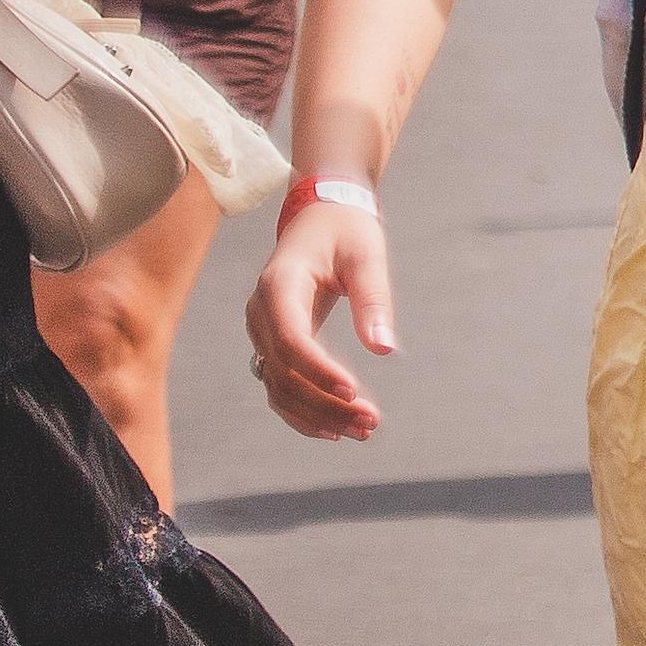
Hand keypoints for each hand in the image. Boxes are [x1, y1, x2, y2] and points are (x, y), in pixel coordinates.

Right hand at [245, 192, 397, 443]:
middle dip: (325, 404)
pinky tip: (335, 428)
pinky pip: (281, 385)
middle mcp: (261, 313)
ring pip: (279, 387)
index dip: (320, 370)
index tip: (354, 391)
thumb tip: (384, 349)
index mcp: (279, 285)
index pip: (292, 340)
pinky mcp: (273, 344)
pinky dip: (305, 410)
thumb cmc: (346, 230)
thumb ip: (373, 300)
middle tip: (370, 423)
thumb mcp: (367, 255)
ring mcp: (262, 332)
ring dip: (317, 415)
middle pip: (284, 373)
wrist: (321, 215)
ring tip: (362, 431)